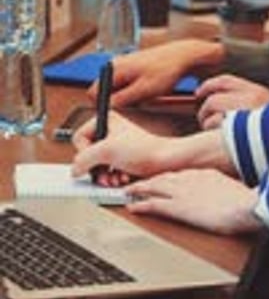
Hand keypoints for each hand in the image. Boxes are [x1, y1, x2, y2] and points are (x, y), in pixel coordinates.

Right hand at [72, 111, 234, 182]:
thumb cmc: (144, 149)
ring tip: (113, 178)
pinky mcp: (123, 159)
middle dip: (95, 168)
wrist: (165, 161)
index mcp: (107, 120)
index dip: (83, 152)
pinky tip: (121, 178)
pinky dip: (112, 177)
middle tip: (102, 174)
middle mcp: (111, 131)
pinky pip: (108, 171)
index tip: (90, 161)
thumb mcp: (107, 150)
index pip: (79, 137)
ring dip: (104, 175)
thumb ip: (84, 158)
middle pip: (87, 154)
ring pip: (97, 165)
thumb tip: (74, 168)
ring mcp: (117, 146)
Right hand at [87, 38, 223, 108]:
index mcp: (115, 68)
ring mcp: (125, 64)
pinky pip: (127, 84)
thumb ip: (122, 99)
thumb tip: (107, 107)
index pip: (94, 93)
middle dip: (117, 102)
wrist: (184, 56)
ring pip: (118, 89)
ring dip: (128, 97)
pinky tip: (150, 91)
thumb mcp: (143, 91)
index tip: (117, 114)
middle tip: (135, 107)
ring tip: (146, 97)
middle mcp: (116, 64)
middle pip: (105, 91)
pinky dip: (135, 91)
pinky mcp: (134, 66)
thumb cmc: (165, 71)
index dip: (103, 106)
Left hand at [126, 169, 261, 234]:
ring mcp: (183, 192)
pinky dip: (140, 204)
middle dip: (149, 180)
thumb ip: (226, 192)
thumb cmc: (246, 202)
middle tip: (137, 184)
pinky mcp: (178, 207)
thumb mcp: (236, 192)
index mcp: (205, 174)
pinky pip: (153, 205)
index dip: (167, 177)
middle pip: (164, 177)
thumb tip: (231, 198)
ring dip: (139, 189)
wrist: (245, 206)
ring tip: (129, 192)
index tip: (160, 180)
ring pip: (154, 187)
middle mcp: (190, 179)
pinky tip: (132, 207)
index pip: (180, 174)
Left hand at [196, 74, 268, 129]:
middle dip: (204, 110)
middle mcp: (252, 98)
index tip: (199, 92)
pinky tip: (216, 141)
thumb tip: (226, 108)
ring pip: (212, 113)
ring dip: (207, 124)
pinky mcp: (238, 130)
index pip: (226, 81)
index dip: (208, 85)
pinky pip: (215, 125)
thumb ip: (251, 106)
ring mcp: (245, 114)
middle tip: (203, 120)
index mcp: (259, 92)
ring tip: (212, 134)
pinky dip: (209, 133)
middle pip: (214, 99)